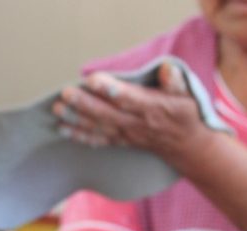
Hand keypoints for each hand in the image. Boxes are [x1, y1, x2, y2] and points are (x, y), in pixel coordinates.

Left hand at [52, 61, 214, 163]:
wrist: (186, 146)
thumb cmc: (185, 114)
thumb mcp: (188, 95)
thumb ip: (176, 82)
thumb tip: (166, 68)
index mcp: (153, 108)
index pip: (129, 98)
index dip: (110, 89)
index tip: (92, 79)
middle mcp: (137, 123)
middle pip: (107, 114)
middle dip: (84, 104)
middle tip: (65, 94)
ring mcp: (127, 134)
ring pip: (98, 128)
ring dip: (76, 120)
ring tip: (58, 110)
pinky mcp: (121, 142)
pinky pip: (98, 140)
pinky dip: (80, 136)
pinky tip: (63, 129)